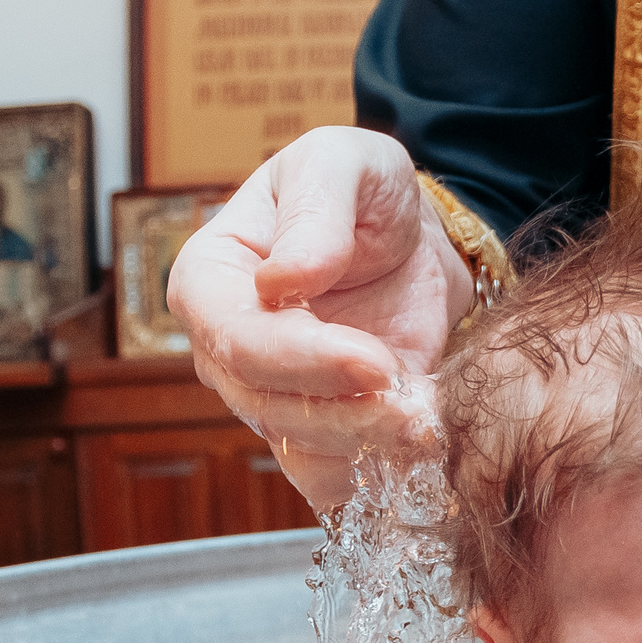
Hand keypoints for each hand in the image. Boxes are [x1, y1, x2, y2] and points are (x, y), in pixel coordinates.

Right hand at [168, 128, 476, 512]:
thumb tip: (284, 279)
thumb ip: (317, 210)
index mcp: (210, 281)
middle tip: (416, 405)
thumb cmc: (364, 190)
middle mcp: (229, 352)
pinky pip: (337, 479)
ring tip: (431, 422)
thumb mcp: (344, 163)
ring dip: (370, 449)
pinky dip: (382, 473)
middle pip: (269, 407)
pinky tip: (428, 442)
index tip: (375, 360)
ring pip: (304, 452)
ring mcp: (274, 399)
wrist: (416, 239)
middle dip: (347, 416)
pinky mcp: (326, 433)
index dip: (303, 360)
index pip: (237, 341)